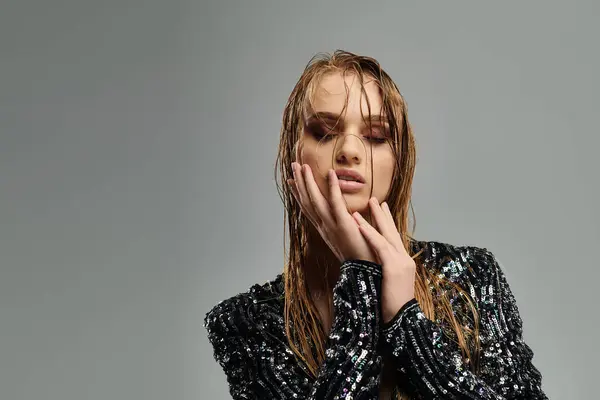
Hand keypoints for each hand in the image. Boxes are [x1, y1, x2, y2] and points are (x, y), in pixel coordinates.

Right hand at [287, 162, 376, 263]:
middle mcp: (324, 227)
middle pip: (307, 201)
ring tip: (303, 166)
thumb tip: (348, 216)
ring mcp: (332, 226)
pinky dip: (332, 187)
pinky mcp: (343, 224)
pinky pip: (335, 202)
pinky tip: (330, 173)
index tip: (292, 181)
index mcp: (325, 230)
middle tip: (293, 166)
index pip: (308, 208)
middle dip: (299, 183)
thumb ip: (346, 226)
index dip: (299, 194)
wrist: (368, 272)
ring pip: (316, 200)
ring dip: (308, 182)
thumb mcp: (349, 239)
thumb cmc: (362, 256)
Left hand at [353, 198, 415, 322]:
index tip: (381, 209)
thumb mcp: (388, 286)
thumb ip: (384, 273)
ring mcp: (401, 263)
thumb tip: (374, 267)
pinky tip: (359, 223)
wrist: (401, 321)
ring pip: (386, 235)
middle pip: (392, 232)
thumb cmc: (391, 308)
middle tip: (375, 200)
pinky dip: (369, 233)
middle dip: (383, 215)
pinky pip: (380, 246)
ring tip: (367, 203)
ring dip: (375, 218)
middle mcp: (404, 259)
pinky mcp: (394, 268)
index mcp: (402, 263)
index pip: (393, 239)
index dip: (387, 223)